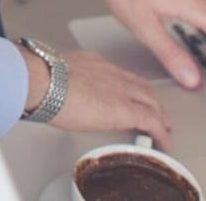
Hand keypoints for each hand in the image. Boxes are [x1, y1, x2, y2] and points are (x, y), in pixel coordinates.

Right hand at [23, 46, 174, 147]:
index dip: (131, 87)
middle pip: (142, 86)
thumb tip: (61, 92)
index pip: (120, 75)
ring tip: (164, 127)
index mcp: (94, 63)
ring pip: (152, 101)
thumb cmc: (40, 78)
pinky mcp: (126, 109)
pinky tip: (163, 141)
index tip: (131, 96)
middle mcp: (112, 73)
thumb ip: (66, 81)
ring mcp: (121, 89)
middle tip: (157, 113)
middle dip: (152, 100)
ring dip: (160, 115)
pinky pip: (152, 121)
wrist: (43, 80)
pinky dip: (161, 132)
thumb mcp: (56, 74)